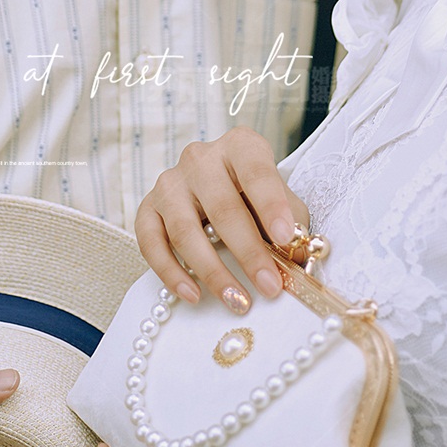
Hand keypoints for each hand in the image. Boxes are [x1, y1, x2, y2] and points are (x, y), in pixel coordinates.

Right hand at [134, 127, 309, 310]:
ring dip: (212, 271)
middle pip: (222, 208)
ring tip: (238, 300)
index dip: (271, 205)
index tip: (286, 238)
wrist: (219, 185)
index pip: (256, 172)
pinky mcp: (148, 207)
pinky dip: (171, 272)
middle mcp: (200, 158)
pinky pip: (150, 242)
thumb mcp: (281, 197)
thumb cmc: (255, 194)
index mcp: (240, 146)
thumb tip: (298, 262)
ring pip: (184, 230)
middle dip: (248, 252)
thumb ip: (292, 223)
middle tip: (269, 286)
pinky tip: (193, 294)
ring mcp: (170, 182)